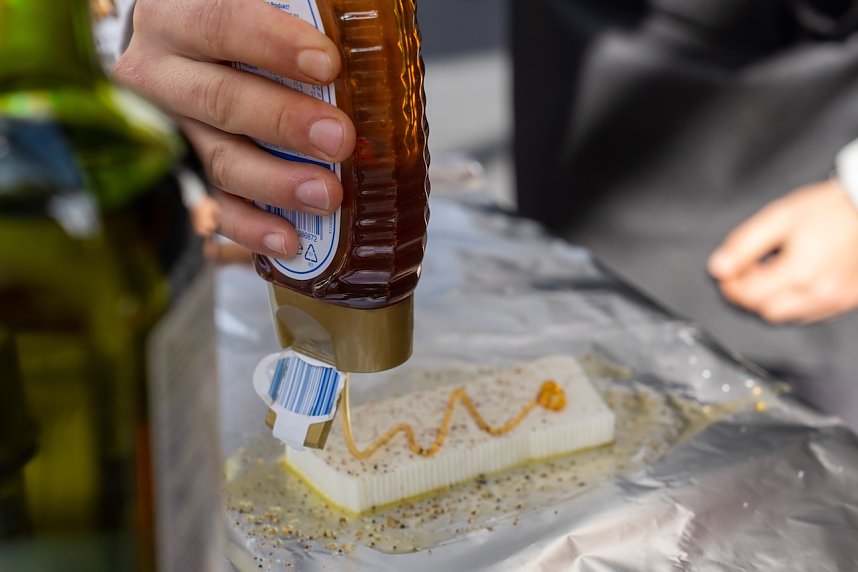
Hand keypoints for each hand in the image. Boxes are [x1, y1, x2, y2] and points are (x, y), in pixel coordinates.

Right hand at [113, 0, 355, 256]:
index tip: (328, 65)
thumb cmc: (231, 38)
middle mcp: (157, 73)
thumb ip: (293, 19)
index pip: (222, 22)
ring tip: (327, 195)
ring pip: (215, 160)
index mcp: (177, 17)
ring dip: (274, 182)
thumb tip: (362, 37)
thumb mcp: (256, 15)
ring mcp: (162, 133)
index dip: (274, 43)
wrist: (179, 65)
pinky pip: (210, 207)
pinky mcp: (175, 178)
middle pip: (219, 99)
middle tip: (339, 140)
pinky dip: (250, 227)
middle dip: (284, 122)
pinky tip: (288, 240)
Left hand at [707, 180, 857, 323]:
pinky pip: (810, 314)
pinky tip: (796, 279)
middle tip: (750, 269)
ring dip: (772, 300)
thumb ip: (744, 244)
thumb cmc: (830, 209)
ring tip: (775, 271)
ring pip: (788, 317)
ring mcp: (835, 302)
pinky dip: (795, 303)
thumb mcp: (779, 217)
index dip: (731, 284)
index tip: (729, 270)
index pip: (748, 296)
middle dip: (750, 293)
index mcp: (799, 272)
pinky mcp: (847, 302)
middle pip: (766, 311)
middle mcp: (819, 294)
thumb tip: (719, 267)